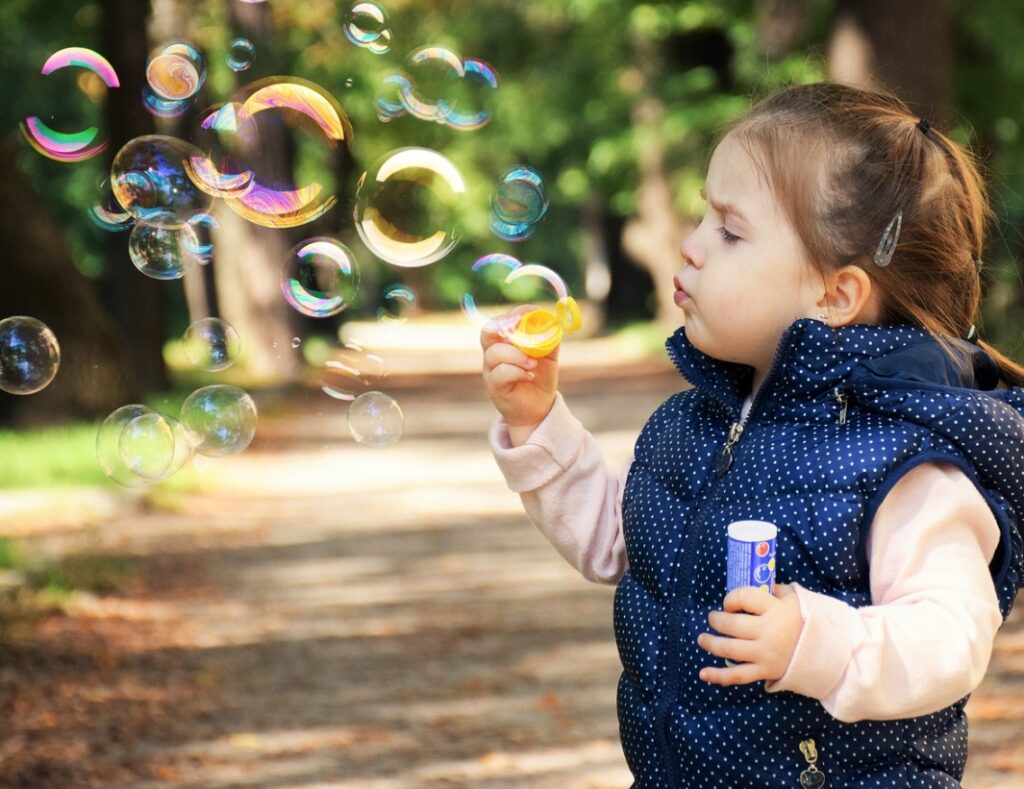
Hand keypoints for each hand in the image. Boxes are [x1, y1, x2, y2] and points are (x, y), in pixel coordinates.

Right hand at [481, 305, 558, 430]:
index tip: (532, 311)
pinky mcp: (495, 387)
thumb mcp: (549, 355)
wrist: (538, 408)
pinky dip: (517, 371)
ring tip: (533, 363)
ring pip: (495, 353)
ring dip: (516, 354)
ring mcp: (491, 370)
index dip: (514, 313)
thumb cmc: (540, 378)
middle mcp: (493, 354)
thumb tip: (554, 321)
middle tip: (521, 326)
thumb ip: (550, 338)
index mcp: (505, 342)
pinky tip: (529, 375)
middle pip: (488, 332)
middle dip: (505, 326)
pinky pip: (500, 373)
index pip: (501, 321)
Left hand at [696, 583, 802, 685]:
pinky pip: (738, 676)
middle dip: (716, 620)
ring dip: (711, 644)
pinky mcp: (765, 671)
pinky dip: (718, 676)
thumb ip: (774, 591)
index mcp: (776, 609)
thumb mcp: (795, 599)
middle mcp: (768, 631)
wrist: (828, 652)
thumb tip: (757, 582)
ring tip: (702, 639)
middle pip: (732, 625)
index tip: (730, 603)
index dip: (731, 599)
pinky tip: (703, 674)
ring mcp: (766, 653)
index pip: (743, 597)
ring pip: (729, 649)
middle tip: (712, 619)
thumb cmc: (807, 621)